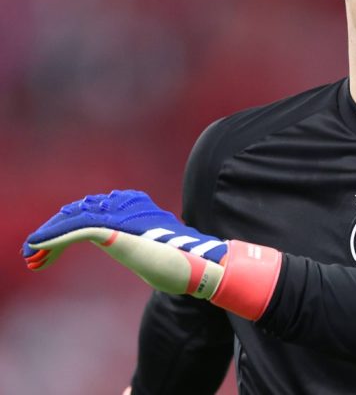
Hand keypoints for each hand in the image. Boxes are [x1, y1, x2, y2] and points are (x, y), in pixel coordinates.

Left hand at [23, 190, 281, 319]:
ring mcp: (125, 218)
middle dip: (55, 229)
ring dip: (50, 235)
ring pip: (76, 217)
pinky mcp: (118, 233)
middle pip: (82, 209)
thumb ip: (146, 243)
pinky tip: (41, 250)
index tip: (53, 246)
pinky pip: (79, 230)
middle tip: (35, 252)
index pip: (98, 208)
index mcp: (139, 209)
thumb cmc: (186, 263)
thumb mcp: (158, 250)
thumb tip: (147, 250)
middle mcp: (131, 207)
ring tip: (33, 253)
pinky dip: (56, 239)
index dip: (71, 223)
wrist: (202, 267)